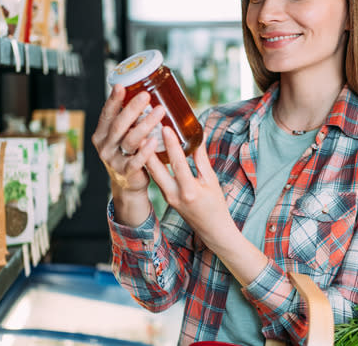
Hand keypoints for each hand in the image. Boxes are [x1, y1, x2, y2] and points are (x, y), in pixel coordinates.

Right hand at [92, 85, 164, 194]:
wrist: (128, 184)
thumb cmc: (128, 154)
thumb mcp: (122, 136)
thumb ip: (128, 120)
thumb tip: (145, 92)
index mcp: (101, 134)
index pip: (106, 114)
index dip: (113, 100)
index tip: (121, 86)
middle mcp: (104, 146)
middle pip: (118, 125)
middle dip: (132, 108)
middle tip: (146, 95)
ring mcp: (114, 160)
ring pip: (130, 140)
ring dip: (145, 124)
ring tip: (159, 111)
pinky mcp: (126, 172)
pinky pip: (136, 161)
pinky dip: (145, 151)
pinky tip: (154, 141)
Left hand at [145, 127, 232, 248]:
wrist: (212, 230)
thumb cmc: (216, 205)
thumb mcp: (211, 180)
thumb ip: (202, 159)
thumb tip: (198, 136)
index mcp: (189, 190)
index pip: (178, 163)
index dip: (172, 144)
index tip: (165, 127)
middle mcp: (174, 195)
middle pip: (156, 169)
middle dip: (147, 148)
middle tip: (142, 129)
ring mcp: (167, 197)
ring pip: (152, 173)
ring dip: (146, 154)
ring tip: (141, 135)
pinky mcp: (165, 197)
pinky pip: (156, 177)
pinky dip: (151, 163)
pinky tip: (148, 150)